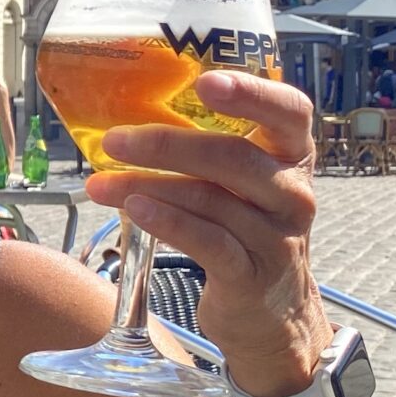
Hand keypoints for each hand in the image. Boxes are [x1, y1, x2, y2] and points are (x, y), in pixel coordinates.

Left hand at [85, 70, 331, 396]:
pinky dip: (165, 222)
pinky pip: (205, 241)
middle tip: (113, 140)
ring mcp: (276, 236)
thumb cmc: (247, 232)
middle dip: (166, 144)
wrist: (274, 314)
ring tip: (101, 184)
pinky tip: (132, 209)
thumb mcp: (246, 186)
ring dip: (146, 186)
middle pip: (232, 156)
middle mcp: (293, 193)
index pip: (289, 111)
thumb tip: (131, 117)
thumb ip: (212, 151)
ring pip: (208, 199)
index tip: (206, 82)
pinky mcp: (252, 274)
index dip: (252, 92)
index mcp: (294, 156)